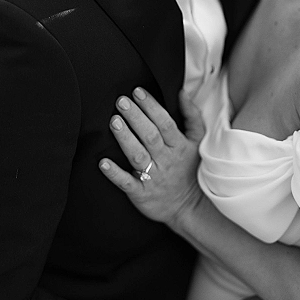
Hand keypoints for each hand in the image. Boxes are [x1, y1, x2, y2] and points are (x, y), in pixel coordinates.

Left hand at [99, 88, 205, 226]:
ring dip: (125, 139)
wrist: (189, 207)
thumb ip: (191, 116)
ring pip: (138, 156)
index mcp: (179, 146)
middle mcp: (166, 160)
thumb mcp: (197, 141)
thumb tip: (182, 92)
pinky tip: (102, 163)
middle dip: (135, 117)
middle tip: (121, 101)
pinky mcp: (142, 193)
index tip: (137, 92)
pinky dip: (115, 173)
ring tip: (114, 122)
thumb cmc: (189, 169)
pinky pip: (127, 183)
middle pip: (150, 136)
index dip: (151, 107)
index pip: (165, 123)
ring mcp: (153, 177)